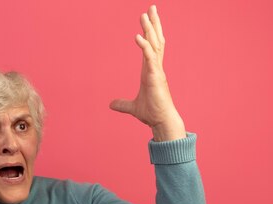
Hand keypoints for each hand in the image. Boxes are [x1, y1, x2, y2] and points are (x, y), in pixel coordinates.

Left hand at [109, 5, 185, 141]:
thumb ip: (122, 104)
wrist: (161, 122)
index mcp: (151, 71)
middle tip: (151, 8)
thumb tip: (111, 104)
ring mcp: (157, 71)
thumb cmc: (151, 113)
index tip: (148, 20)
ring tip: (146, 14)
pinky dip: (144, 46)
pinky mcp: (155, 77)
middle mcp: (155, 67)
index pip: (152, 47)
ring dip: (150, 29)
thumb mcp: (133, 107)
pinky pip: (150, 58)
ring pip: (155, 45)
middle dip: (153, 24)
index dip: (150, 33)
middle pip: (156, 40)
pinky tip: (138, 36)